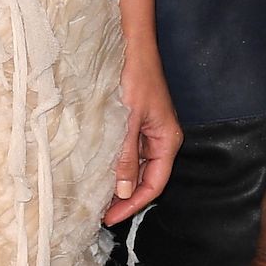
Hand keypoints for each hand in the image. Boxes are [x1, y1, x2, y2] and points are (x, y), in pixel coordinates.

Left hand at [104, 49, 181, 224]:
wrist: (133, 47)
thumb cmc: (135, 78)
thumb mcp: (129, 120)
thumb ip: (126, 156)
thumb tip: (123, 191)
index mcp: (167, 141)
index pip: (154, 185)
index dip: (133, 204)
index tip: (111, 218)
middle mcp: (161, 140)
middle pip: (147, 179)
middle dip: (126, 198)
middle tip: (100, 213)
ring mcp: (149, 131)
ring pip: (137, 167)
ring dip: (120, 183)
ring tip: (98, 198)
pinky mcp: (137, 123)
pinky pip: (129, 152)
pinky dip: (117, 165)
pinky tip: (100, 171)